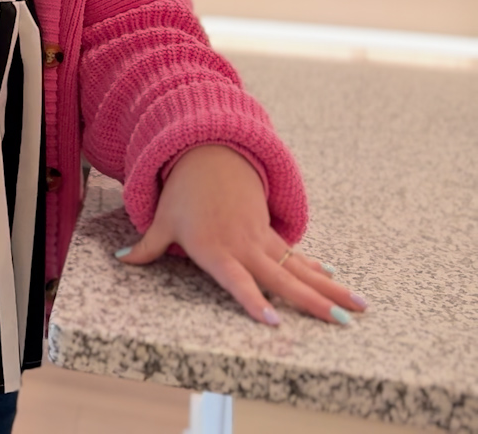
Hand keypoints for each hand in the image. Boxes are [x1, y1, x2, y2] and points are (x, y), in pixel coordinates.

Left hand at [116, 144, 367, 326]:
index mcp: (214, 249)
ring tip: (357, 308)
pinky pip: (296, 257)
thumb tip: (121, 261)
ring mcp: (261, 240)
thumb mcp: (161, 222)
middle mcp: (243, 247)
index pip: (236, 280)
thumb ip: (146, 247)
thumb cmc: (180, 195)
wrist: (207, 157)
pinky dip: (316, 270)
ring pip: (299, 269)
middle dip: (312, 302)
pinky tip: (338, 284)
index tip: (273, 322)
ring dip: (329, 289)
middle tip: (339, 322)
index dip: (253, 301)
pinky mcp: (270, 234)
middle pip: (281, 279)